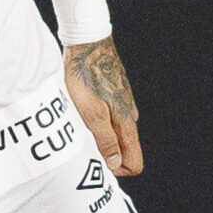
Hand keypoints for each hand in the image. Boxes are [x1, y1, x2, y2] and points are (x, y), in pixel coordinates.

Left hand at [65, 36, 143, 175]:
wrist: (87, 43)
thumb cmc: (85, 77)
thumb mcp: (91, 113)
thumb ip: (105, 140)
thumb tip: (115, 165)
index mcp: (126, 123)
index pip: (135, 161)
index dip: (117, 170)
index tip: (97, 163)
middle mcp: (129, 115)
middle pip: (125, 149)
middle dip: (106, 155)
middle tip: (81, 145)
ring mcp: (123, 102)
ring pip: (116, 132)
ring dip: (100, 137)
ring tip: (77, 126)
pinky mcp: (114, 92)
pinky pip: (110, 116)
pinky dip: (98, 120)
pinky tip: (80, 111)